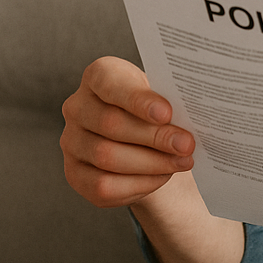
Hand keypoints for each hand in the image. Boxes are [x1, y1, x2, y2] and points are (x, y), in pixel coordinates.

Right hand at [60, 55, 195, 208]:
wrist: (144, 136)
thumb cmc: (156, 107)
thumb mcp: (163, 94)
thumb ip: (170, 100)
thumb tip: (191, 116)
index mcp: (99, 75)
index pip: (110, 82)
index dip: (138, 99)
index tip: (167, 113)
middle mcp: (77, 106)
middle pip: (111, 124)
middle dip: (155, 137)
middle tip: (187, 145)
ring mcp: (71, 142)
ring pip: (107, 157)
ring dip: (151, 163)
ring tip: (182, 162)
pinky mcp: (74, 174)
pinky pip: (103, 186)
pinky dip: (138, 183)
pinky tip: (162, 176)